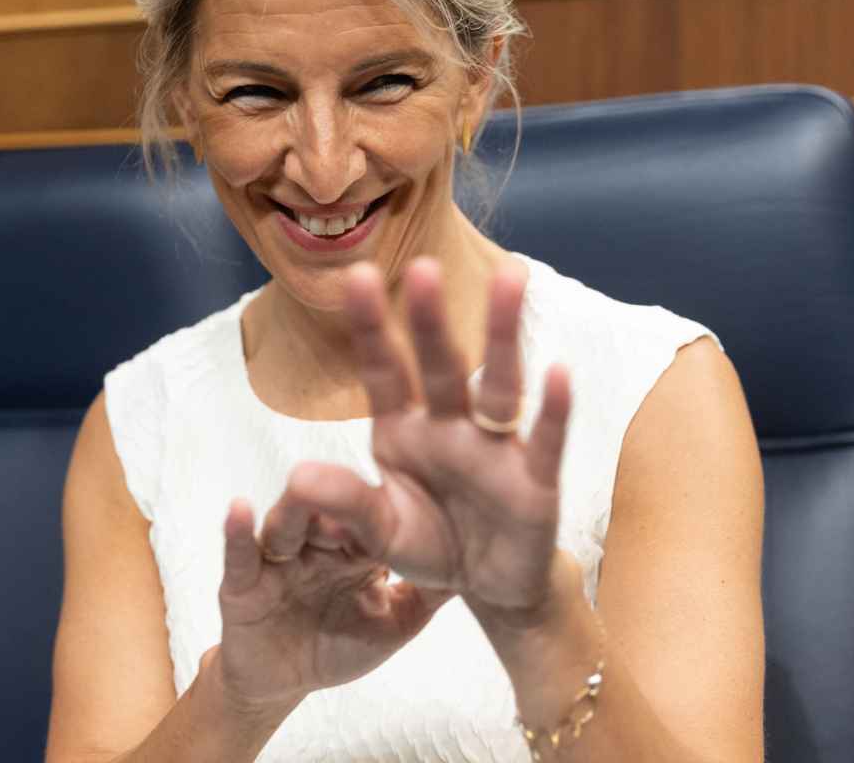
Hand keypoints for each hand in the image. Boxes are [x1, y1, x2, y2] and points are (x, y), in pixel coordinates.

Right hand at [212, 496, 451, 714]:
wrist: (283, 683)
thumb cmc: (338, 645)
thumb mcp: (395, 625)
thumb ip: (429, 595)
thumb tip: (484, 567)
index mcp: (356, 549)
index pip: (375, 518)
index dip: (390, 506)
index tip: (411, 484)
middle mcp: (318, 543)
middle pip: (330, 512)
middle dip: (340, 497)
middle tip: (355, 484)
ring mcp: (278, 557)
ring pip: (286, 524)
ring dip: (294, 508)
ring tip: (300, 488)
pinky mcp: (242, 581)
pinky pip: (238, 553)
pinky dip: (237, 531)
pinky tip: (240, 508)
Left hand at [271, 257, 575, 628]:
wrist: (490, 588)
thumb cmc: (431, 544)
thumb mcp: (379, 532)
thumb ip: (345, 504)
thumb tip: (296, 477)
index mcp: (404, 431)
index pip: (384, 371)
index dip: (371, 327)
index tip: (357, 275)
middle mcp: (450, 427)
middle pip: (442, 366)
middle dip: (432, 321)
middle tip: (424, 266)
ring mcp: (496, 449)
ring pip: (501, 385)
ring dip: (504, 334)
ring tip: (511, 276)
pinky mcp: (535, 481)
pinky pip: (544, 441)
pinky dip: (552, 409)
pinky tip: (557, 371)